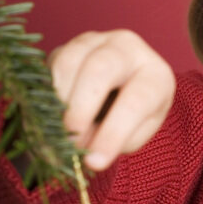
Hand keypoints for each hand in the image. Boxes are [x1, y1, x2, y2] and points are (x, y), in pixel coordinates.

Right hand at [48, 30, 175, 170]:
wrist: (119, 91)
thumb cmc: (133, 118)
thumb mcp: (133, 135)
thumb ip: (112, 141)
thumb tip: (82, 147)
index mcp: (155, 75)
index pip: (136, 100)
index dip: (113, 132)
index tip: (94, 162)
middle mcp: (129, 48)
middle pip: (101, 68)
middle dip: (81, 107)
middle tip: (70, 138)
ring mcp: (97, 40)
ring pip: (70, 60)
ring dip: (59, 100)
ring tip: (59, 129)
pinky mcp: (70, 44)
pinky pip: (51, 63)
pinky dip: (47, 91)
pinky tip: (50, 112)